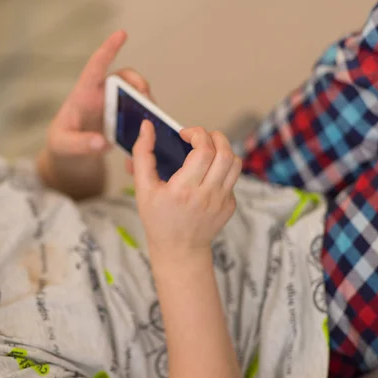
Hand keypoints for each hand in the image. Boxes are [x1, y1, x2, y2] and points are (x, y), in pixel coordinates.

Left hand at [48, 30, 152, 154]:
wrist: (69, 155)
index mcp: (83, 95)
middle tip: (144, 97)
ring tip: (150, 117)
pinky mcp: (121, 120)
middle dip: (137, 82)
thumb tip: (101, 143)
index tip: (122, 34)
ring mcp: (112, 107)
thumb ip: (80, 144)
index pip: (95, 67)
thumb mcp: (64, 145)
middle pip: (123, 78)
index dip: (108, 49)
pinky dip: (146, 118)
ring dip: (145, 102)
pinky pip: (138, 112)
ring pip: (135, 94)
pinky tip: (149, 130)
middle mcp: (100, 96)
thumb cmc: (62, 143)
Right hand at [132, 121, 240, 260]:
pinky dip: (222, 168)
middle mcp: (207, 195)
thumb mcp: (143, 189)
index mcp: (184, 190)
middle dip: (213, 136)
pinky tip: (207, 174)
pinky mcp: (230, 205)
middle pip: (225, 152)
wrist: (179, 250)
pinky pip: (232, 178)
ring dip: (222, 149)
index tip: (184, 134)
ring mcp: (222, 201)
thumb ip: (142, 155)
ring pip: (235, 162)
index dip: (197, 134)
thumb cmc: (158, 220)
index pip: (204, 151)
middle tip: (199, 137)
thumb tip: (147, 126)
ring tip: (208, 149)